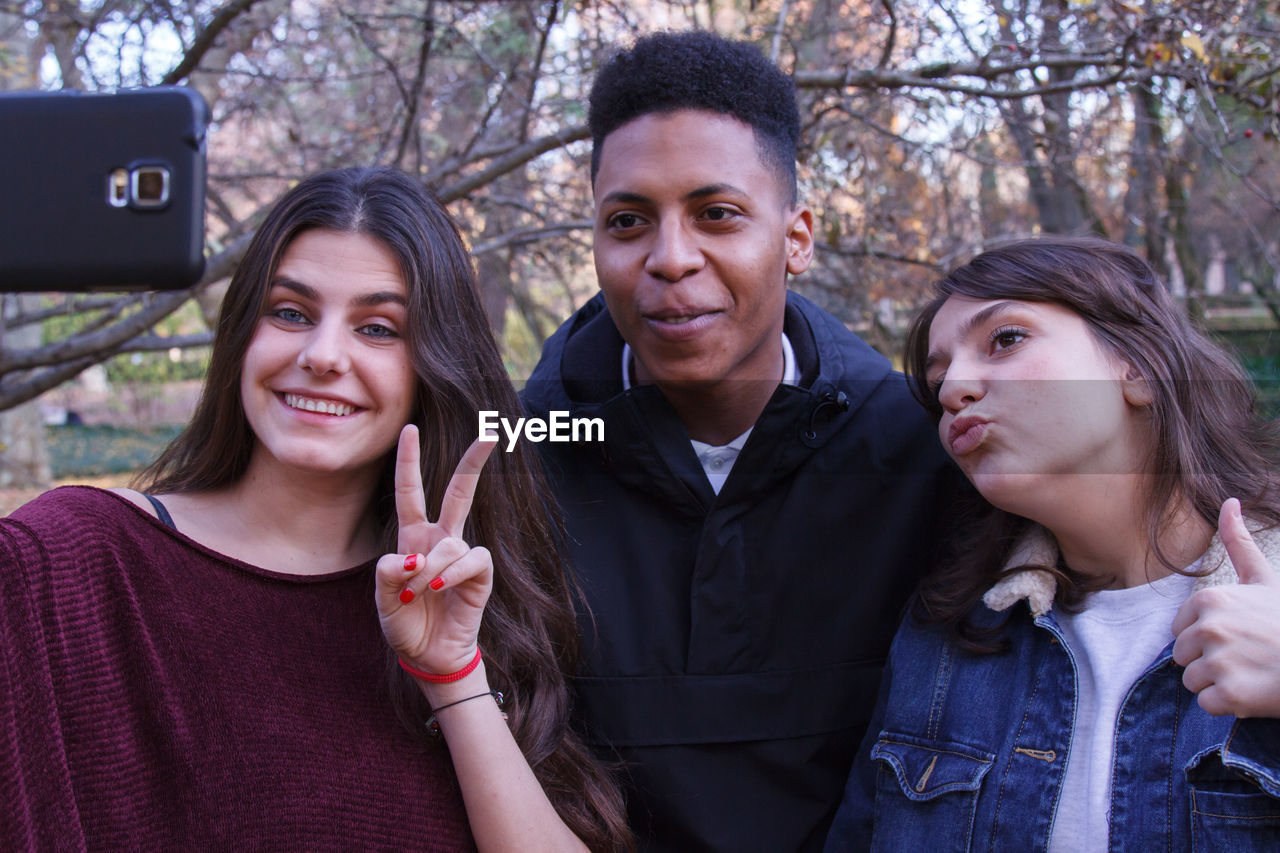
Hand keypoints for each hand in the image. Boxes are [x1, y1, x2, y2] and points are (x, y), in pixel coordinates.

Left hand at [376, 424, 498, 676]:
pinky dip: (451, 573)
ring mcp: (461, 556)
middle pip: (459, 493)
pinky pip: (470, 559)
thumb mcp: (383, 601)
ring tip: (417, 594)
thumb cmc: (405, 625)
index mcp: (413, 538)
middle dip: (473, 463)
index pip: (411, 492)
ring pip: (451, 542)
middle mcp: (440, 540)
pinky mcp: (480, 575)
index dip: (409, 461)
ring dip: (430, 567)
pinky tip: (438, 588)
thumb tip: (411, 557)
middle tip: (489, 434)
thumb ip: (388, 575)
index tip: (410, 429)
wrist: (429, 657)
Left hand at [1172, 497, 1279, 717]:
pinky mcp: (1230, 695)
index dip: (1206, 640)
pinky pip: (1207, 705)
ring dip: (1218, 684)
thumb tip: (1229, 501)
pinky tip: (1254, 692)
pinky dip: (1229, 705)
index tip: (1238, 636)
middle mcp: (1208, 628)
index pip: (1180, 632)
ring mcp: (1219, 662)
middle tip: (1247, 657)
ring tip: (1251, 673)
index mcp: (1208, 600)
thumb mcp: (1262, 578)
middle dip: (1210, 662)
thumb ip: (1237, 542)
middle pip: (1182, 658)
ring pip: (1192, 683)